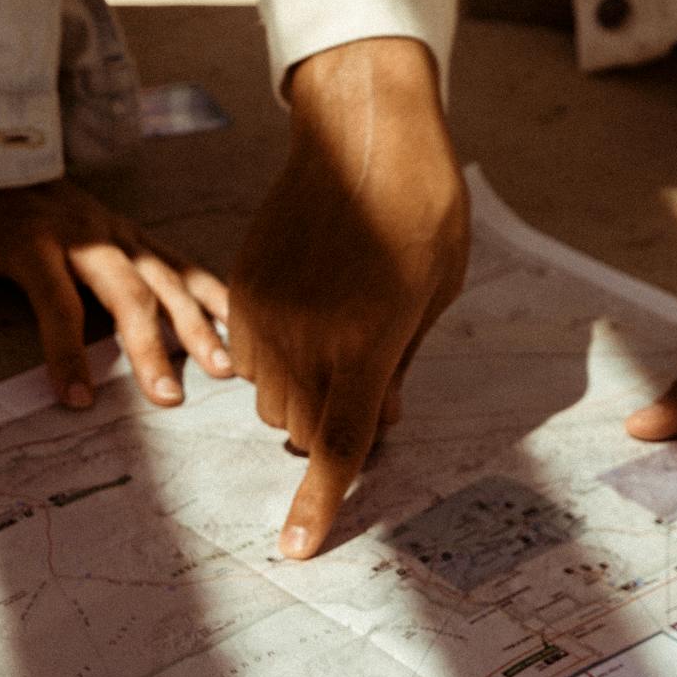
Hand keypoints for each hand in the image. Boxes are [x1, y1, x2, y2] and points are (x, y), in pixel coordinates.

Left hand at [0, 179, 230, 408]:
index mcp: (32, 242)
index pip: (56, 301)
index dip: (66, 352)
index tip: (77, 400)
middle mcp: (84, 234)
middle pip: (126, 292)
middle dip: (150, 347)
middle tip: (167, 399)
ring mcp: (117, 232)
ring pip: (165, 278)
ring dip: (196, 325)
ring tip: (221, 371)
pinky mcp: (135, 234)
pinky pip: (181, 263)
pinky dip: (213, 295)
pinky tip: (238, 329)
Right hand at [228, 37, 468, 558]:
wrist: (360, 129)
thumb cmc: (420, 206)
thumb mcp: (434, 293)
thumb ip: (400, 366)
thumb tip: (380, 421)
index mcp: (366, 342)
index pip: (340, 445)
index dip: (319, 503)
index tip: (298, 548)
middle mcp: (306, 335)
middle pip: (302, 429)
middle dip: (330, 427)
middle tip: (367, 380)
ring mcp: (266, 312)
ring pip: (271, 399)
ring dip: (302, 394)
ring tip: (338, 336)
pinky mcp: (243, 288)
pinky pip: (247, 356)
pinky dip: (277, 356)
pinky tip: (310, 307)